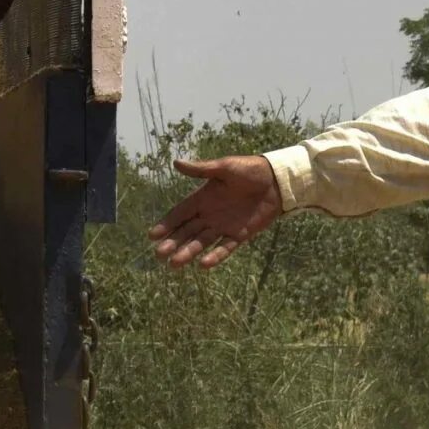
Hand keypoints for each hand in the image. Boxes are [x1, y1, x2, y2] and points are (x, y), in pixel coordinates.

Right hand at [149, 155, 282, 267]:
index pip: (180, 214)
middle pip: (187, 231)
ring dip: (188, 252)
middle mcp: (209, 214)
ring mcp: (223, 226)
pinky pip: (225, 248)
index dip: (166, 224)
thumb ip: (202, 169)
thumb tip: (176, 163)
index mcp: (202, 198)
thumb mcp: (224, 168)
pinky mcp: (239, 235)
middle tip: (159, 254)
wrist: (276, 181)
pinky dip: (215, 256)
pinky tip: (203, 265)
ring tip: (174, 264)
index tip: (152, 236)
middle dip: (173, 242)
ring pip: (201, 242)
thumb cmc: (249, 170)